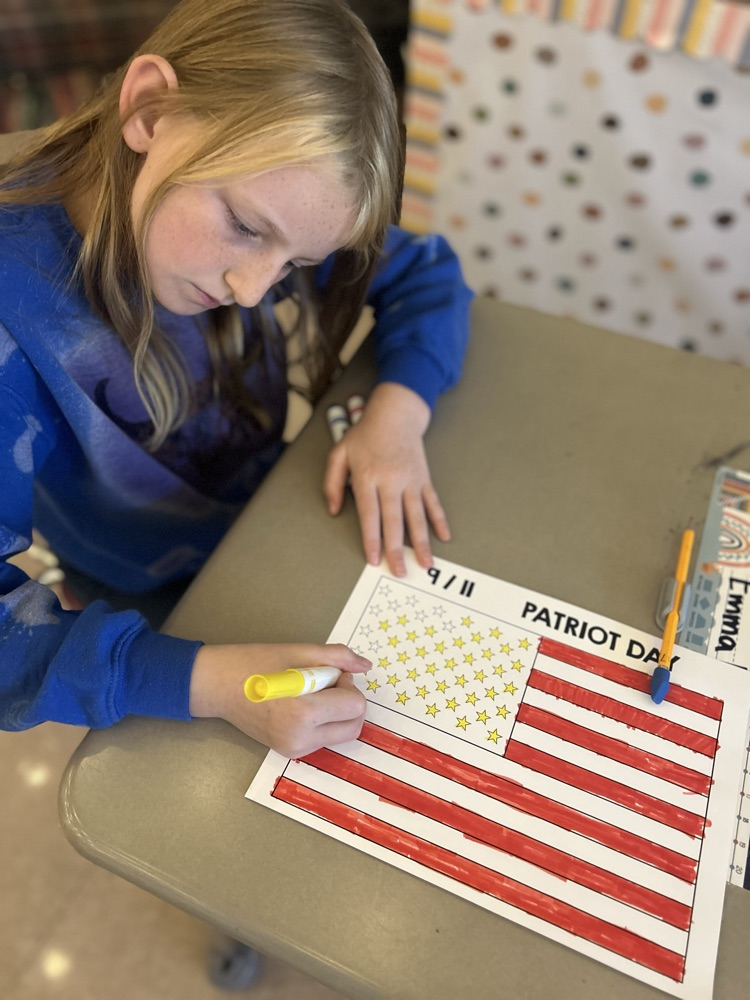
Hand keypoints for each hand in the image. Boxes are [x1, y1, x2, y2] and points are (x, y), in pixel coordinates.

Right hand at [188, 642, 369, 756]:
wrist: (217, 686)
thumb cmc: (254, 663)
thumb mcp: (298, 652)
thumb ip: (337, 657)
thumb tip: (365, 666)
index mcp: (304, 714)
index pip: (355, 706)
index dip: (347, 684)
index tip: (327, 672)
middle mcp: (301, 739)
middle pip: (354, 726)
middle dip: (347, 701)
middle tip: (323, 682)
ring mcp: (295, 750)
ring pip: (341, 733)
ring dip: (336, 712)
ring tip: (309, 692)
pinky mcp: (289, 752)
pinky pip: (323, 738)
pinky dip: (323, 721)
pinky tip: (300, 704)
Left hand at [323, 382, 449, 575]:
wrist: (395, 414)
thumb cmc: (365, 435)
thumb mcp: (339, 453)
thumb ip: (332, 483)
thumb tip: (334, 510)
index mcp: (368, 477)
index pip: (370, 515)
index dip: (373, 539)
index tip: (375, 559)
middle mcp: (391, 481)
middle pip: (395, 521)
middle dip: (398, 549)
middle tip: (400, 571)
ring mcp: (410, 480)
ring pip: (417, 516)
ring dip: (422, 542)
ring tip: (426, 563)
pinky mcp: (424, 478)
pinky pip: (433, 503)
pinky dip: (439, 520)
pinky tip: (444, 537)